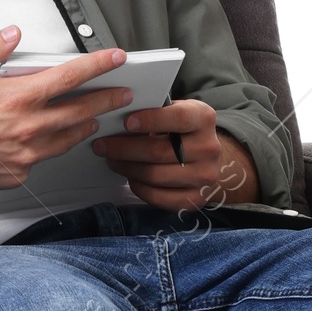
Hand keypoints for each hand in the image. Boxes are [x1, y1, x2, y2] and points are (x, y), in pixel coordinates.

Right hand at [0, 26, 134, 189]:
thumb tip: (13, 35)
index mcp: (17, 97)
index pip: (70, 77)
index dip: (99, 66)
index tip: (116, 59)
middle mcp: (27, 126)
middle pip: (81, 110)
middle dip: (107, 100)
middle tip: (122, 94)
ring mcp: (26, 153)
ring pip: (68, 137)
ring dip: (85, 124)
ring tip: (94, 117)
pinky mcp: (19, 172)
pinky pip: (44, 157)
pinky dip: (50, 145)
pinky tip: (51, 138)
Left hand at [91, 99, 260, 207]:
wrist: (209, 158)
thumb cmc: (182, 130)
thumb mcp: (176, 111)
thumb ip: (156, 111)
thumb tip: (117, 115)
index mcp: (204, 119)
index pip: (178, 118)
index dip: (150, 120)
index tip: (125, 122)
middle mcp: (209, 148)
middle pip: (159, 151)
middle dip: (124, 148)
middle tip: (102, 145)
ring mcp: (205, 177)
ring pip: (155, 176)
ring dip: (127, 168)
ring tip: (112, 160)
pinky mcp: (196, 199)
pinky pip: (159, 197)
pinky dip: (139, 187)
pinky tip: (130, 177)